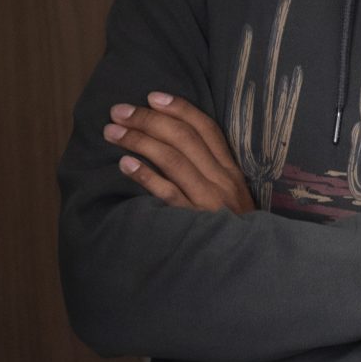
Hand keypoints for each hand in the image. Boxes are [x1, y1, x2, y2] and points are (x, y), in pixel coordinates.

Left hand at [106, 93, 255, 213]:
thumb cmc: (231, 228)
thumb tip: (173, 143)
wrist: (248, 265)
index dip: (180, 108)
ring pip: (173, 159)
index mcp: (231, 171)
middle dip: (148, 119)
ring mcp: (208, 200)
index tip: (152, 96)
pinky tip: (124, 164)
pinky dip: (145, 175)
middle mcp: (222, 180)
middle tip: (119, 111)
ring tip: (112, 131)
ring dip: (139, 140)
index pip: (207, 129)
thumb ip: (210, 171)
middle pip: (184, 138)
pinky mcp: (193, 220)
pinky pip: (167, 193)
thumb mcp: (230, 195)